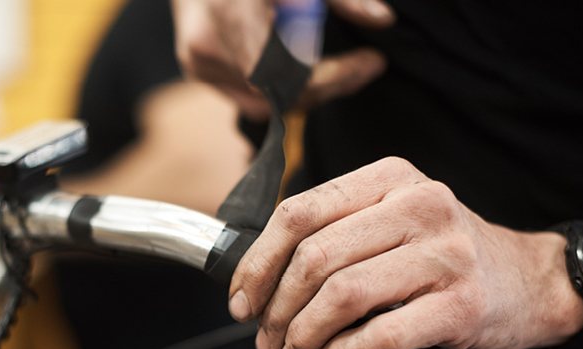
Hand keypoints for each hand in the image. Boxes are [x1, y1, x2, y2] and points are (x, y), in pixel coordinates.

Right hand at [170, 0, 393, 118]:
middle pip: (280, 92)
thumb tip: (383, 20)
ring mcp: (200, 64)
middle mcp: (209, 44)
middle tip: (365, 69)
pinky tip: (303, 71)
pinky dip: (281, 89)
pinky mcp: (199, 72)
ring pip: (267, 103)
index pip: (285, 70)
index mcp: (230, 10)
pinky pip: (250, 98)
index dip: (331, 77)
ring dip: (308, 91)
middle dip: (329, 85)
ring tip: (340, 69)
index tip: (371, 62)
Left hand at [227, 157, 582, 348]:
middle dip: (275, 308)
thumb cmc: (443, 255)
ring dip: (302, 335)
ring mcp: (443, 255)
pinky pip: (381, 335)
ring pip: (342, 296)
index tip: (241, 299)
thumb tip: (258, 279)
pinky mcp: (460, 305)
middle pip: (314, 257)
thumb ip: (334, 235)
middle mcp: (418, 207)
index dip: (258, 262)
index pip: (299, 213)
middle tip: (265, 339)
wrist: (526, 281)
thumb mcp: (392, 221)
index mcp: (389, 179)